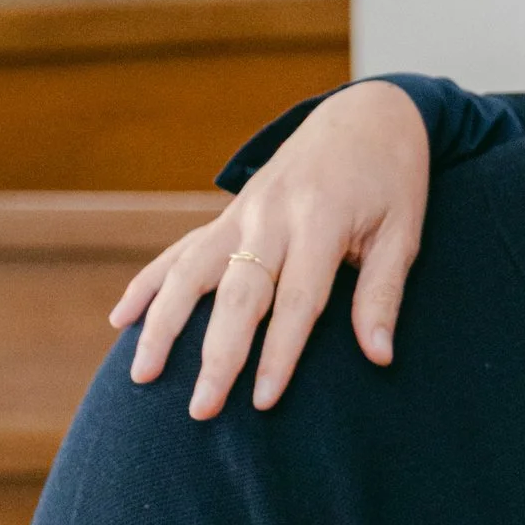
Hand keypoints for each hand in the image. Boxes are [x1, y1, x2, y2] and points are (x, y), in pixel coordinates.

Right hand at [111, 80, 431, 420]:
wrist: (365, 115)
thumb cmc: (392, 182)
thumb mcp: (404, 233)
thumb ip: (383, 294)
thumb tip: (378, 357)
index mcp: (322, 220)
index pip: (298, 301)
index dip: (280, 354)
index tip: (263, 403)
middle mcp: (273, 215)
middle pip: (239, 295)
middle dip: (217, 356)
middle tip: (200, 410)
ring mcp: (242, 212)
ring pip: (191, 272)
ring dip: (163, 325)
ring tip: (142, 374)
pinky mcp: (227, 214)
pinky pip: (178, 250)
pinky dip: (148, 284)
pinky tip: (121, 320)